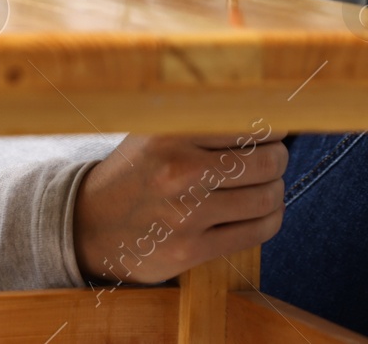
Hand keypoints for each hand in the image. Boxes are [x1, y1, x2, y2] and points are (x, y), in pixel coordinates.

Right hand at [72, 126, 286, 284]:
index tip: (274, 134)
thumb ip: (205, 121)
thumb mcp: (156, 132)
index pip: (250, 124)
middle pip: (267, 162)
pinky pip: (256, 232)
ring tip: (266, 187)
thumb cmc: (136, 173)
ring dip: (275, 191)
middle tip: (273, 161)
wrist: (89, 224)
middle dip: (278, 160)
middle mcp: (179, 172)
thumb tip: (271, 118)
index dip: (273, 130)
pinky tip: (262, 213)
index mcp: (172, 134)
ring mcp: (185, 214)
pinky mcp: (190, 250)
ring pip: (267, 198)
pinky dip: (270, 220)